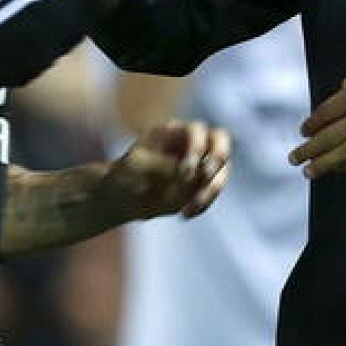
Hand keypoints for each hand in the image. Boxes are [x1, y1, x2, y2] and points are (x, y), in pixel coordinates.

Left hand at [98, 119, 231, 221]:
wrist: (123, 197)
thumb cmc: (125, 174)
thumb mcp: (135, 166)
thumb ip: (159, 164)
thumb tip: (185, 170)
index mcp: (174, 131)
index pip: (198, 130)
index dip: (197, 148)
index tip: (184, 172)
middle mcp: (192, 143)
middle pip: (221, 139)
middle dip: (218, 159)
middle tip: (205, 177)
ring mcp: (200, 162)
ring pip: (223, 169)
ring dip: (211, 189)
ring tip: (189, 207)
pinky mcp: (202, 184)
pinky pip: (212, 191)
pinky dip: (203, 205)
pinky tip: (184, 214)